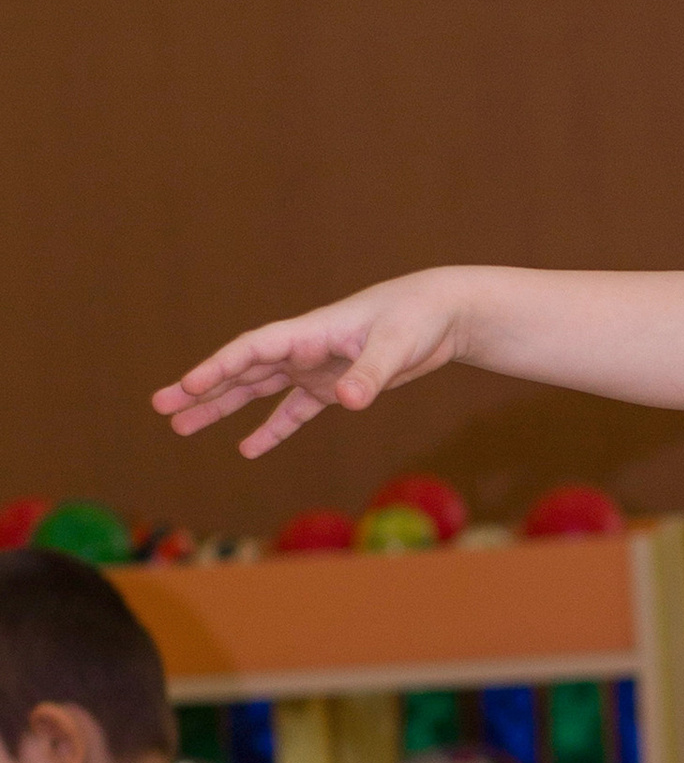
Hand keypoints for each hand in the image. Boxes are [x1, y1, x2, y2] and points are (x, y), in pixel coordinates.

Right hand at [153, 269, 470, 459]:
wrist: (443, 313)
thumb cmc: (418, 319)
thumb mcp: (397, 346)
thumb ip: (370, 373)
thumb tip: (348, 400)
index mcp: (309, 332)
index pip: (252, 350)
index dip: (219, 368)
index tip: (188, 385)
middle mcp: (304, 349)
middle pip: (242, 371)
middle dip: (201, 389)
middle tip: (161, 407)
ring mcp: (316, 368)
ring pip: (258, 391)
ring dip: (222, 408)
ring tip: (183, 426)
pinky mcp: (336, 385)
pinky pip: (294, 411)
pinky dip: (272, 429)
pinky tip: (248, 449)